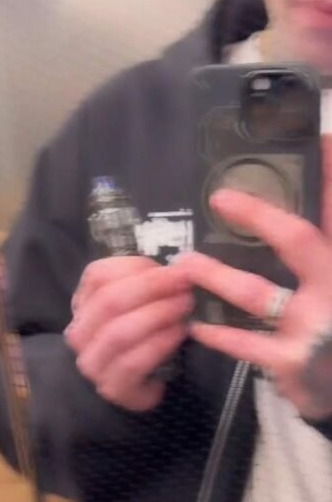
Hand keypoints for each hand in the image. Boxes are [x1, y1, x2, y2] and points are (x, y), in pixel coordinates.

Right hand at [64, 256, 192, 411]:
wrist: (139, 384)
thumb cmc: (142, 335)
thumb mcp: (138, 302)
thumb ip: (147, 283)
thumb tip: (177, 269)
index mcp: (82, 303)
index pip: (98, 275)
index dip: (137, 268)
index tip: (172, 268)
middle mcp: (79, 332)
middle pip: (109, 301)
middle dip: (151, 289)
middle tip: (184, 286)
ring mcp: (92, 363)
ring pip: (119, 332)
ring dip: (157, 315)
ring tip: (184, 308)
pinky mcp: (112, 387)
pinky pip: (134, 362)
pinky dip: (160, 343)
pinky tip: (179, 333)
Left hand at [180, 187, 331, 419]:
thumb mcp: (330, 275)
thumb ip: (322, 241)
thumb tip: (326, 187)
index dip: (329, 176)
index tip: (321, 139)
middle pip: (298, 240)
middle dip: (259, 215)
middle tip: (220, 198)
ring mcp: (315, 326)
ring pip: (257, 292)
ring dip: (216, 275)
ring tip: (185, 262)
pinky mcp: (293, 362)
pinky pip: (246, 344)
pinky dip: (219, 335)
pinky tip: (196, 325)